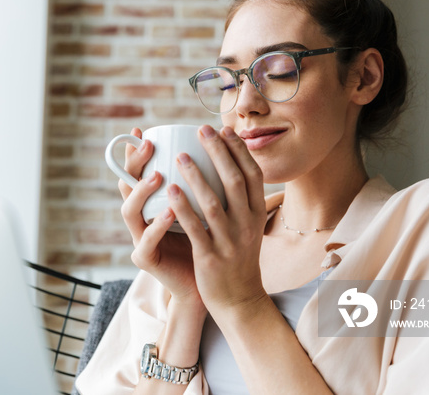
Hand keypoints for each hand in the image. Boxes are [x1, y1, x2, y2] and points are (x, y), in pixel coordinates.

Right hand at [118, 128, 203, 305]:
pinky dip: (157, 225)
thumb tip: (222, 146)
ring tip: (158, 175)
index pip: (138, 173)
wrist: (215, 284)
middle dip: (134, 164)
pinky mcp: (146, 259)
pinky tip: (169, 211)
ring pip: (130, 211)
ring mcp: (140, 239)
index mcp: (153, 203)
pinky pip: (147, 240)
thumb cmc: (211, 240)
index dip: (136, 153)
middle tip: (148, 146)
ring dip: (142, 191)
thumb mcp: (209, 207)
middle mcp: (142, 218)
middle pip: (126, 186)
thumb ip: (206, 182)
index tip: (143, 131)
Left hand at [169, 125, 267, 312]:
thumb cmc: (238, 257)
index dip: (238, 150)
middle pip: (235, 181)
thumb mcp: (248, 226)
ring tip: (181, 154)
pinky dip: (183, 207)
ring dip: (197, 176)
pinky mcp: (211, 257)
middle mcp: (247, 225)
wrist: (239, 299)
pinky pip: (195, 228)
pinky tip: (171, 189)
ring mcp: (230, 242)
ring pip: (214, 202)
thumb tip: (230, 166)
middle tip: (202, 130)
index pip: (253, 175)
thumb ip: (242, 200)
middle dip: (219, 152)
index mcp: (257, 214)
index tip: (223, 129)